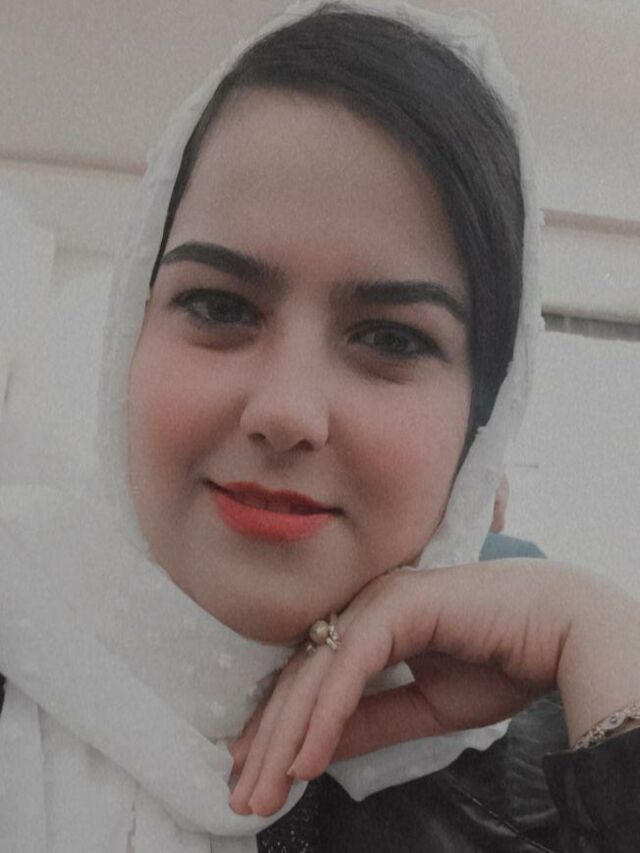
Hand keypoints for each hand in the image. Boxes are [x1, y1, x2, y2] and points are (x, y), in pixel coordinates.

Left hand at [228, 560, 639, 815]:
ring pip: (316, 674)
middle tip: (244, 796)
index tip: (255, 774)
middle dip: (270, 741)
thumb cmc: (501, 662)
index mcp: (368, 623)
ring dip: (286, 737)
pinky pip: (348, 668)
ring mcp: (377, 601)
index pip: (311, 679)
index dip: (279, 727)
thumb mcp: (424, 708)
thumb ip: (371, 722)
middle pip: (302, 678)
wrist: (560, 632)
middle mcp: (364, 606)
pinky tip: (305, 762)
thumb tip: (317, 751)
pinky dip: (325, 717)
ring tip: (264, 791)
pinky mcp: (396, 607)